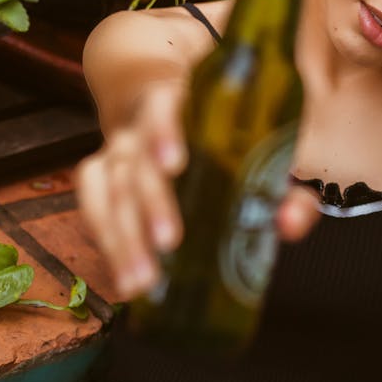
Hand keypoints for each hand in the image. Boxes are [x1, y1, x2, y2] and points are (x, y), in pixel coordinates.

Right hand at [75, 81, 319, 300]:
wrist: (158, 100)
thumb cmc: (224, 135)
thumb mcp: (261, 149)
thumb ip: (284, 187)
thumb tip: (289, 224)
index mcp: (179, 103)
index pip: (162, 107)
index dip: (165, 130)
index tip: (175, 163)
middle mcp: (139, 126)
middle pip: (136, 162)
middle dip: (150, 204)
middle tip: (168, 242)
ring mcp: (116, 149)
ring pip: (110, 190)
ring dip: (122, 237)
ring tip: (140, 281)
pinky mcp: (100, 171)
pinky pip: (92, 202)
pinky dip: (105, 238)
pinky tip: (122, 274)